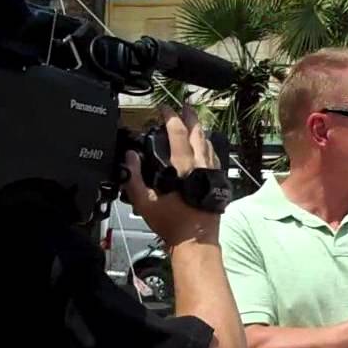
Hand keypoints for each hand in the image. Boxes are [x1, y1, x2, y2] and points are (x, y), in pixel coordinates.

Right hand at [124, 105, 219, 244]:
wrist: (196, 241)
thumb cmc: (172, 224)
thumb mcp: (145, 202)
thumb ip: (134, 178)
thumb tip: (130, 157)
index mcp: (183, 166)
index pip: (177, 132)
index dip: (170, 116)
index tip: (164, 108)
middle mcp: (201, 165)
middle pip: (197, 132)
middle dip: (190, 117)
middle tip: (185, 106)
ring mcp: (212, 172)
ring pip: (208, 143)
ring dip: (200, 129)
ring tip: (194, 123)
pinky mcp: (218, 181)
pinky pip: (214, 156)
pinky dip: (208, 145)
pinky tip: (205, 147)